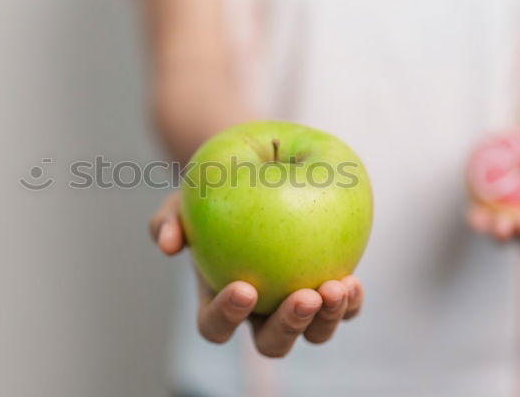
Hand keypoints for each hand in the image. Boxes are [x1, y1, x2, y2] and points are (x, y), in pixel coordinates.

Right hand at [149, 192, 363, 357]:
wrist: (254, 177)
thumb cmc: (212, 194)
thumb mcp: (182, 202)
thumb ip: (168, 221)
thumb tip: (166, 243)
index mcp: (219, 303)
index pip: (216, 327)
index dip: (227, 316)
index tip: (245, 288)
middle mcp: (259, 314)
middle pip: (272, 343)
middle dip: (289, 327)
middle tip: (305, 297)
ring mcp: (295, 307)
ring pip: (313, 334)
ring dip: (327, 319)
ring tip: (337, 287)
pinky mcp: (327, 291)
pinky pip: (343, 309)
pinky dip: (350, 302)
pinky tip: (353, 280)